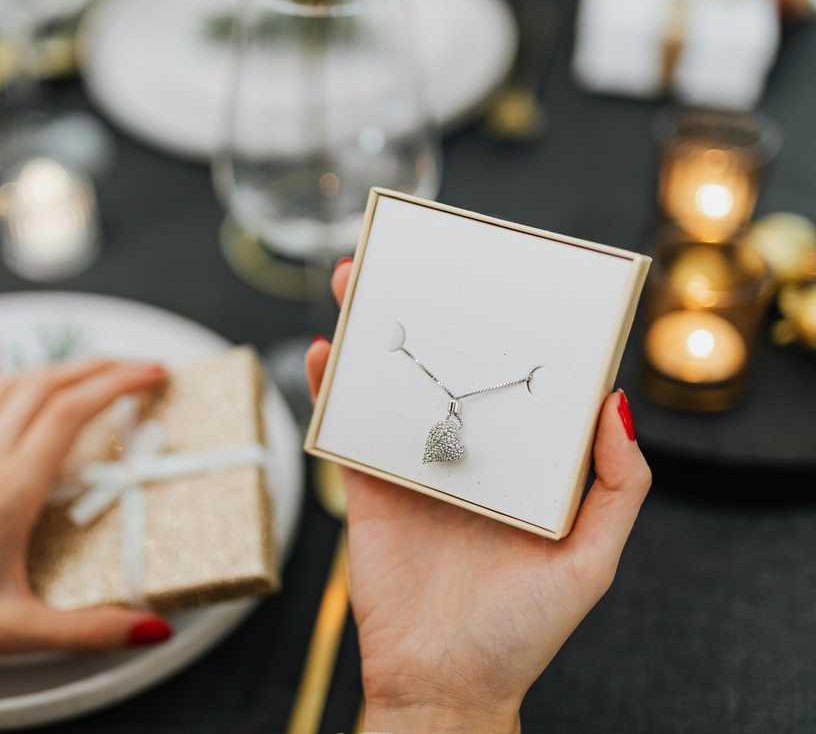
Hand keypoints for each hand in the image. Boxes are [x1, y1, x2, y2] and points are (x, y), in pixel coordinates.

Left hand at [0, 341, 171, 693]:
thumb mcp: (12, 632)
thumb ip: (89, 631)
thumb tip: (154, 626)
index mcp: (5, 494)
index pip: (70, 413)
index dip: (117, 384)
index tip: (153, 373)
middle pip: (45, 387)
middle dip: (100, 367)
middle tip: (141, 366)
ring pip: (8, 387)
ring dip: (56, 367)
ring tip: (93, 366)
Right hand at [305, 261, 651, 732]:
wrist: (441, 682)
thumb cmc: (522, 630)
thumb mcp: (592, 560)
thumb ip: (618, 487)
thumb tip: (614, 403)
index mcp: (521, 464)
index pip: (514, 381)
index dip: (506, 327)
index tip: (497, 277)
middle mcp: (467, 455)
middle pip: (445, 368)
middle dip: (426, 312)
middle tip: (410, 260)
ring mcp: (414, 467)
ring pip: (390, 386)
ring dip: (368, 334)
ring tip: (354, 284)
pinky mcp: (368, 489)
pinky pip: (346, 430)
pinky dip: (329, 389)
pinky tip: (323, 353)